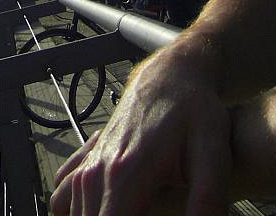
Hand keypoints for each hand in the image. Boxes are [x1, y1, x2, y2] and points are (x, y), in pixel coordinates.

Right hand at [49, 45, 232, 215]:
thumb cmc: (195, 112)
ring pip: (72, 214)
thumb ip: (207, 201)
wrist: (173, 75)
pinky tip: (108, 207)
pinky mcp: (84, 159)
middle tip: (152, 211)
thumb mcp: (214, 156)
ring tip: (136, 208)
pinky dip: (77, 211)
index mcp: (125, 176)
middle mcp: (97, 172)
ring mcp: (86, 165)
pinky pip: (62, 200)